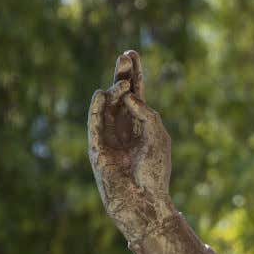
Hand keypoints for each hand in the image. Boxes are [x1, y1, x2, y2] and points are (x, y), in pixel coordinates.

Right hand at [88, 50, 174, 239]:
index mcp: (142, 123)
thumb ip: (146, 113)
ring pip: (108, 106)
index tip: (132, 53)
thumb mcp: (158, 136)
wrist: (143, 200)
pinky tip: (102, 94)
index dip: (134, 74)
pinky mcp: (97, 147)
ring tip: (121, 82)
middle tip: (125, 56)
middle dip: (122, 75)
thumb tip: (128, 94)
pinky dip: (97, 109)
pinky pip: (95, 123)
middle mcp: (124, 126)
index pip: (137, 92)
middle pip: (120, 94)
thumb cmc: (155, 171)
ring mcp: (109, 136)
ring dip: (114, 92)